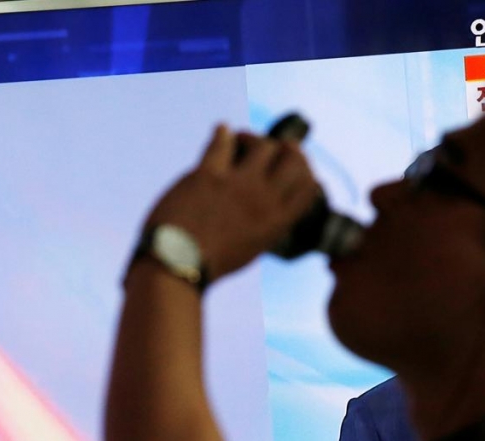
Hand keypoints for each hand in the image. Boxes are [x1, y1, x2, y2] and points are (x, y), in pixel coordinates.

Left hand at [143, 125, 318, 280]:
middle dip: (284, 148)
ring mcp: (237, 185)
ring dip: (252, 139)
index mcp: (277, 222)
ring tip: (239, 142)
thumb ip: (264, 225)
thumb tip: (270, 207)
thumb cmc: (209, 262)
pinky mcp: (208, 175)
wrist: (174, 265)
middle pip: (293, 157)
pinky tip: (220, 131)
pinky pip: (221, 142)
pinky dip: (222, 133)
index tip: (292, 164)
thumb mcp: (250, 248)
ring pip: (262, 145)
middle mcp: (264, 200)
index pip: (310, 185)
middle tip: (269, 148)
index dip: (305, 170)